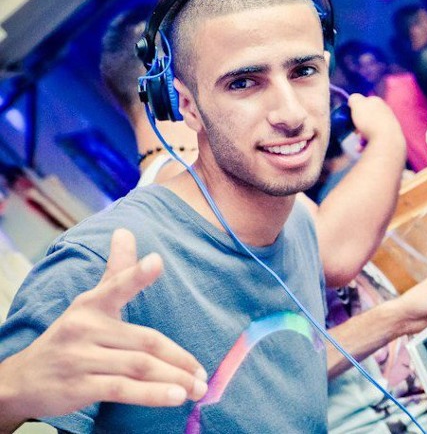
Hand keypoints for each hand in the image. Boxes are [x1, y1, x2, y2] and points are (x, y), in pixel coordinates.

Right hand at [0, 229, 206, 424]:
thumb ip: (117, 271)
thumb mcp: (91, 301)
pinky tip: (175, 398)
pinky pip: (123, 390)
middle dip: (178, 359)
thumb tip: (125, 231)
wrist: (22, 378)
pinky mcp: (79, 386)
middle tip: (203, 373)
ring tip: (197, 389)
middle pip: (145, 341)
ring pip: (139, 367)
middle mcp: (86, 327)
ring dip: (173, 379)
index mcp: (92, 303)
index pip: (117, 285)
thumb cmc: (71, 334)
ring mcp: (81, 357)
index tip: (157, 261)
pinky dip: (152, 395)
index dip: (137, 274)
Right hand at [348, 94, 404, 147]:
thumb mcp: (357, 104)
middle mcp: (385, 110)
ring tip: (359, 140)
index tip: (350, 116)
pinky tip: (362, 147)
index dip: (356, 109)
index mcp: (377, 101)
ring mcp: (390, 123)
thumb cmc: (369, 120)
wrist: (385, 139)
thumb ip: (354, 99)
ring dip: (362, 135)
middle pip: (368, 116)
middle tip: (354, 130)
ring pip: (371, 128)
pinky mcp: (390, 135)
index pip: (365, 101)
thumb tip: (353, 100)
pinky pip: (375, 138)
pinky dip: (367, 142)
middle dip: (359, 124)